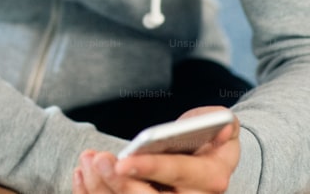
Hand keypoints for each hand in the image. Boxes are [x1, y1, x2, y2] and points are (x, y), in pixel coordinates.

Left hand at [73, 106, 240, 193]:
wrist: (205, 166)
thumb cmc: (209, 144)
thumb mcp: (225, 131)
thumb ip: (223, 123)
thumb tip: (222, 123)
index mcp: (210, 179)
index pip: (178, 174)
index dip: (150, 167)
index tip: (123, 160)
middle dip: (119, 183)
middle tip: (98, 159)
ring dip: (101, 187)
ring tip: (89, 161)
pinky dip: (92, 193)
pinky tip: (83, 174)